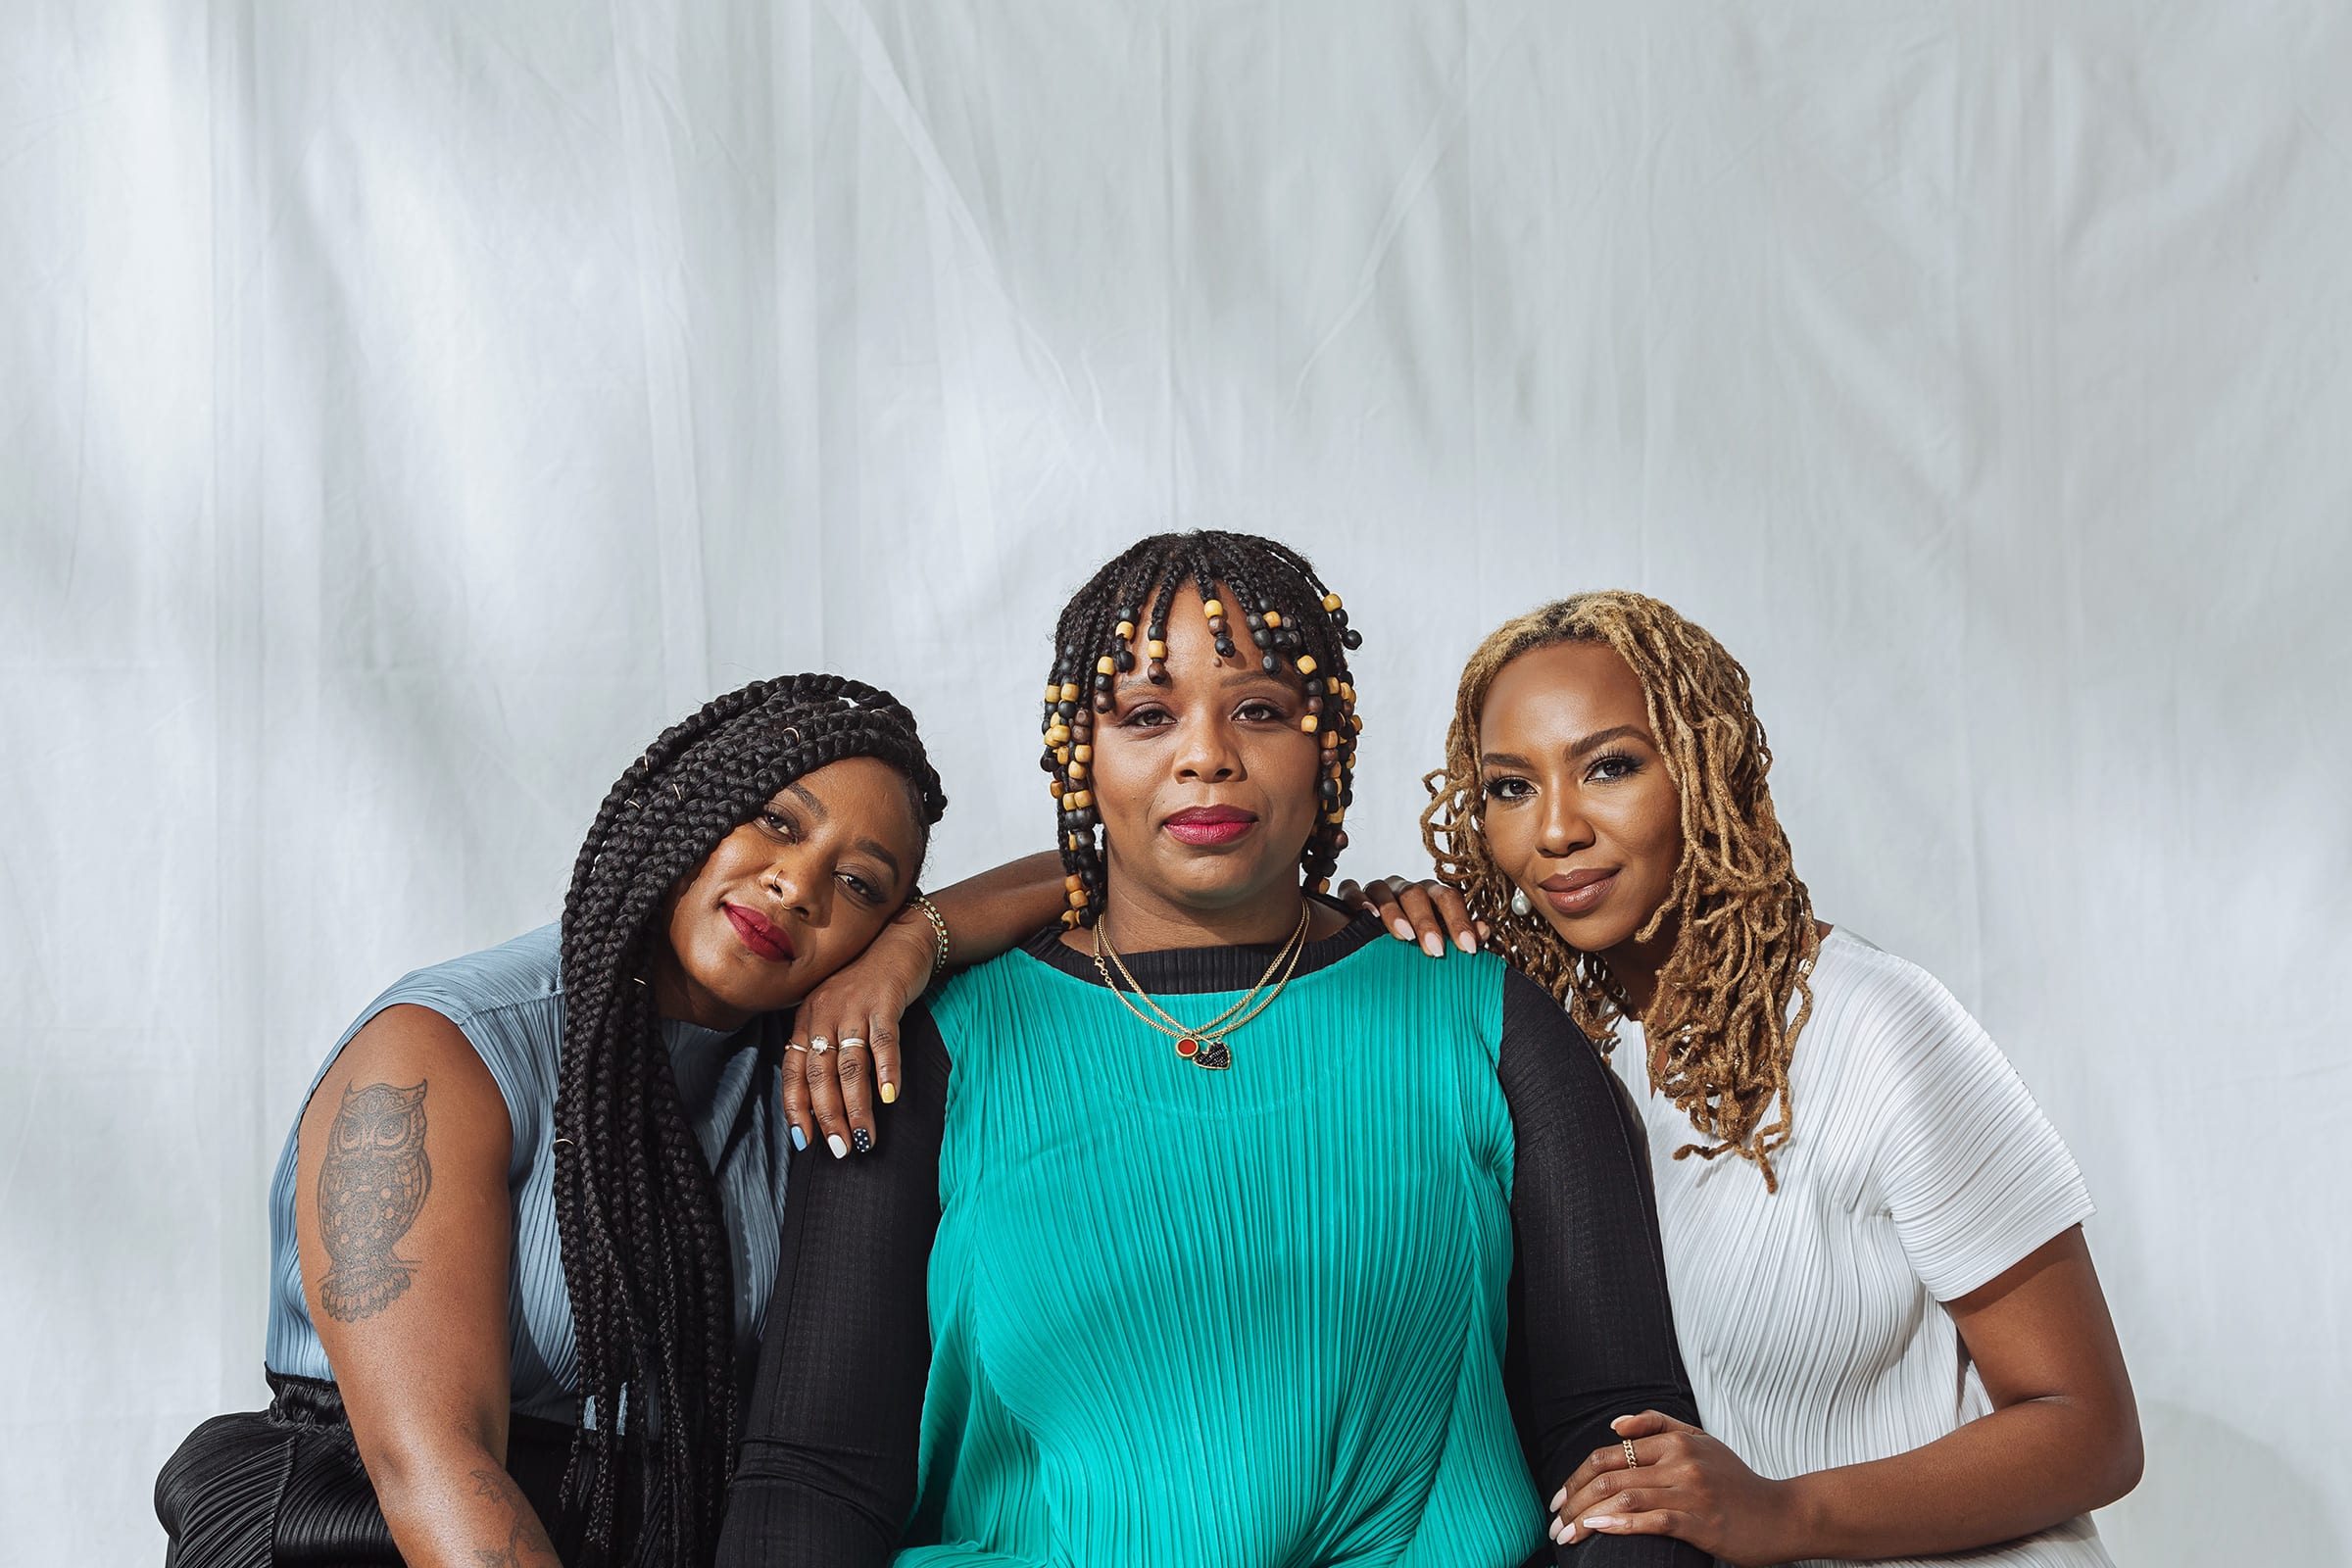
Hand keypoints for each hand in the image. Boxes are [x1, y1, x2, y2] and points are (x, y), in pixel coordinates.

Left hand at [782, 909, 936, 1158]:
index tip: (805, 1141)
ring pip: (851, 1066)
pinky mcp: (885, 1000)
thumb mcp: (834, 1009)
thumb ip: (824, 1046)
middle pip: (821, 1074)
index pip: (794, 1071)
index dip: (797, 1108)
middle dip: (829, 1117)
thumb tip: (822, 1099)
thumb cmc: (866, 982)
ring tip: (866, 1137)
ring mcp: (855, 1006)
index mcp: (807, 1018)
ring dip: (857, 1106)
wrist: (899, 939)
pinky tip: (892, 1097)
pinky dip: (887, 1071)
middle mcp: (824, 1013)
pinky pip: (884, 1042)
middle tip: (840, 1149)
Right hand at [1334, 875, 1484, 957]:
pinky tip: (1367, 915)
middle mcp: (1407, 889)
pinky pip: (1352, 889)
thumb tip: (1484, 932)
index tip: (1469, 949)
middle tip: (1437, 950)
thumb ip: (1464, 937)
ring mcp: (1380, 890)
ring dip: (1395, 913)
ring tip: (1405, 936)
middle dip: (1427, 923)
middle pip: (1417, 894)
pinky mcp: (1353, 895)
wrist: (1380, 951)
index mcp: (1432, 896)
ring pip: (1385, 890)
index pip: (1448, 898)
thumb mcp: (1443, 943)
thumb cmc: (1418, 946)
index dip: (1460, 921)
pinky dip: (1358, 898)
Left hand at [1550, 1411, 1800, 1567]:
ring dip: (1587, 1517)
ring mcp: (1690, 1491)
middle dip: (1573, 1500)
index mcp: (1675, 1440)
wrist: (1782, 1514)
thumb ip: (1658, 1425)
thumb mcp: (1702, 1441)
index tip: (1558, 1499)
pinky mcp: (1701, 1521)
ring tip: (1566, 1536)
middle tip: (1554, 1522)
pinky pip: (1652, 1520)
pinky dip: (1620, 1524)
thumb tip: (1614, 1425)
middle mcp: (1680, 1461)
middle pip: (1610, 1475)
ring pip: (1624, 1497)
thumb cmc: (1737, 1482)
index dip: (1576, 1476)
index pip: (1610, 1454)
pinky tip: (1598, 1529)